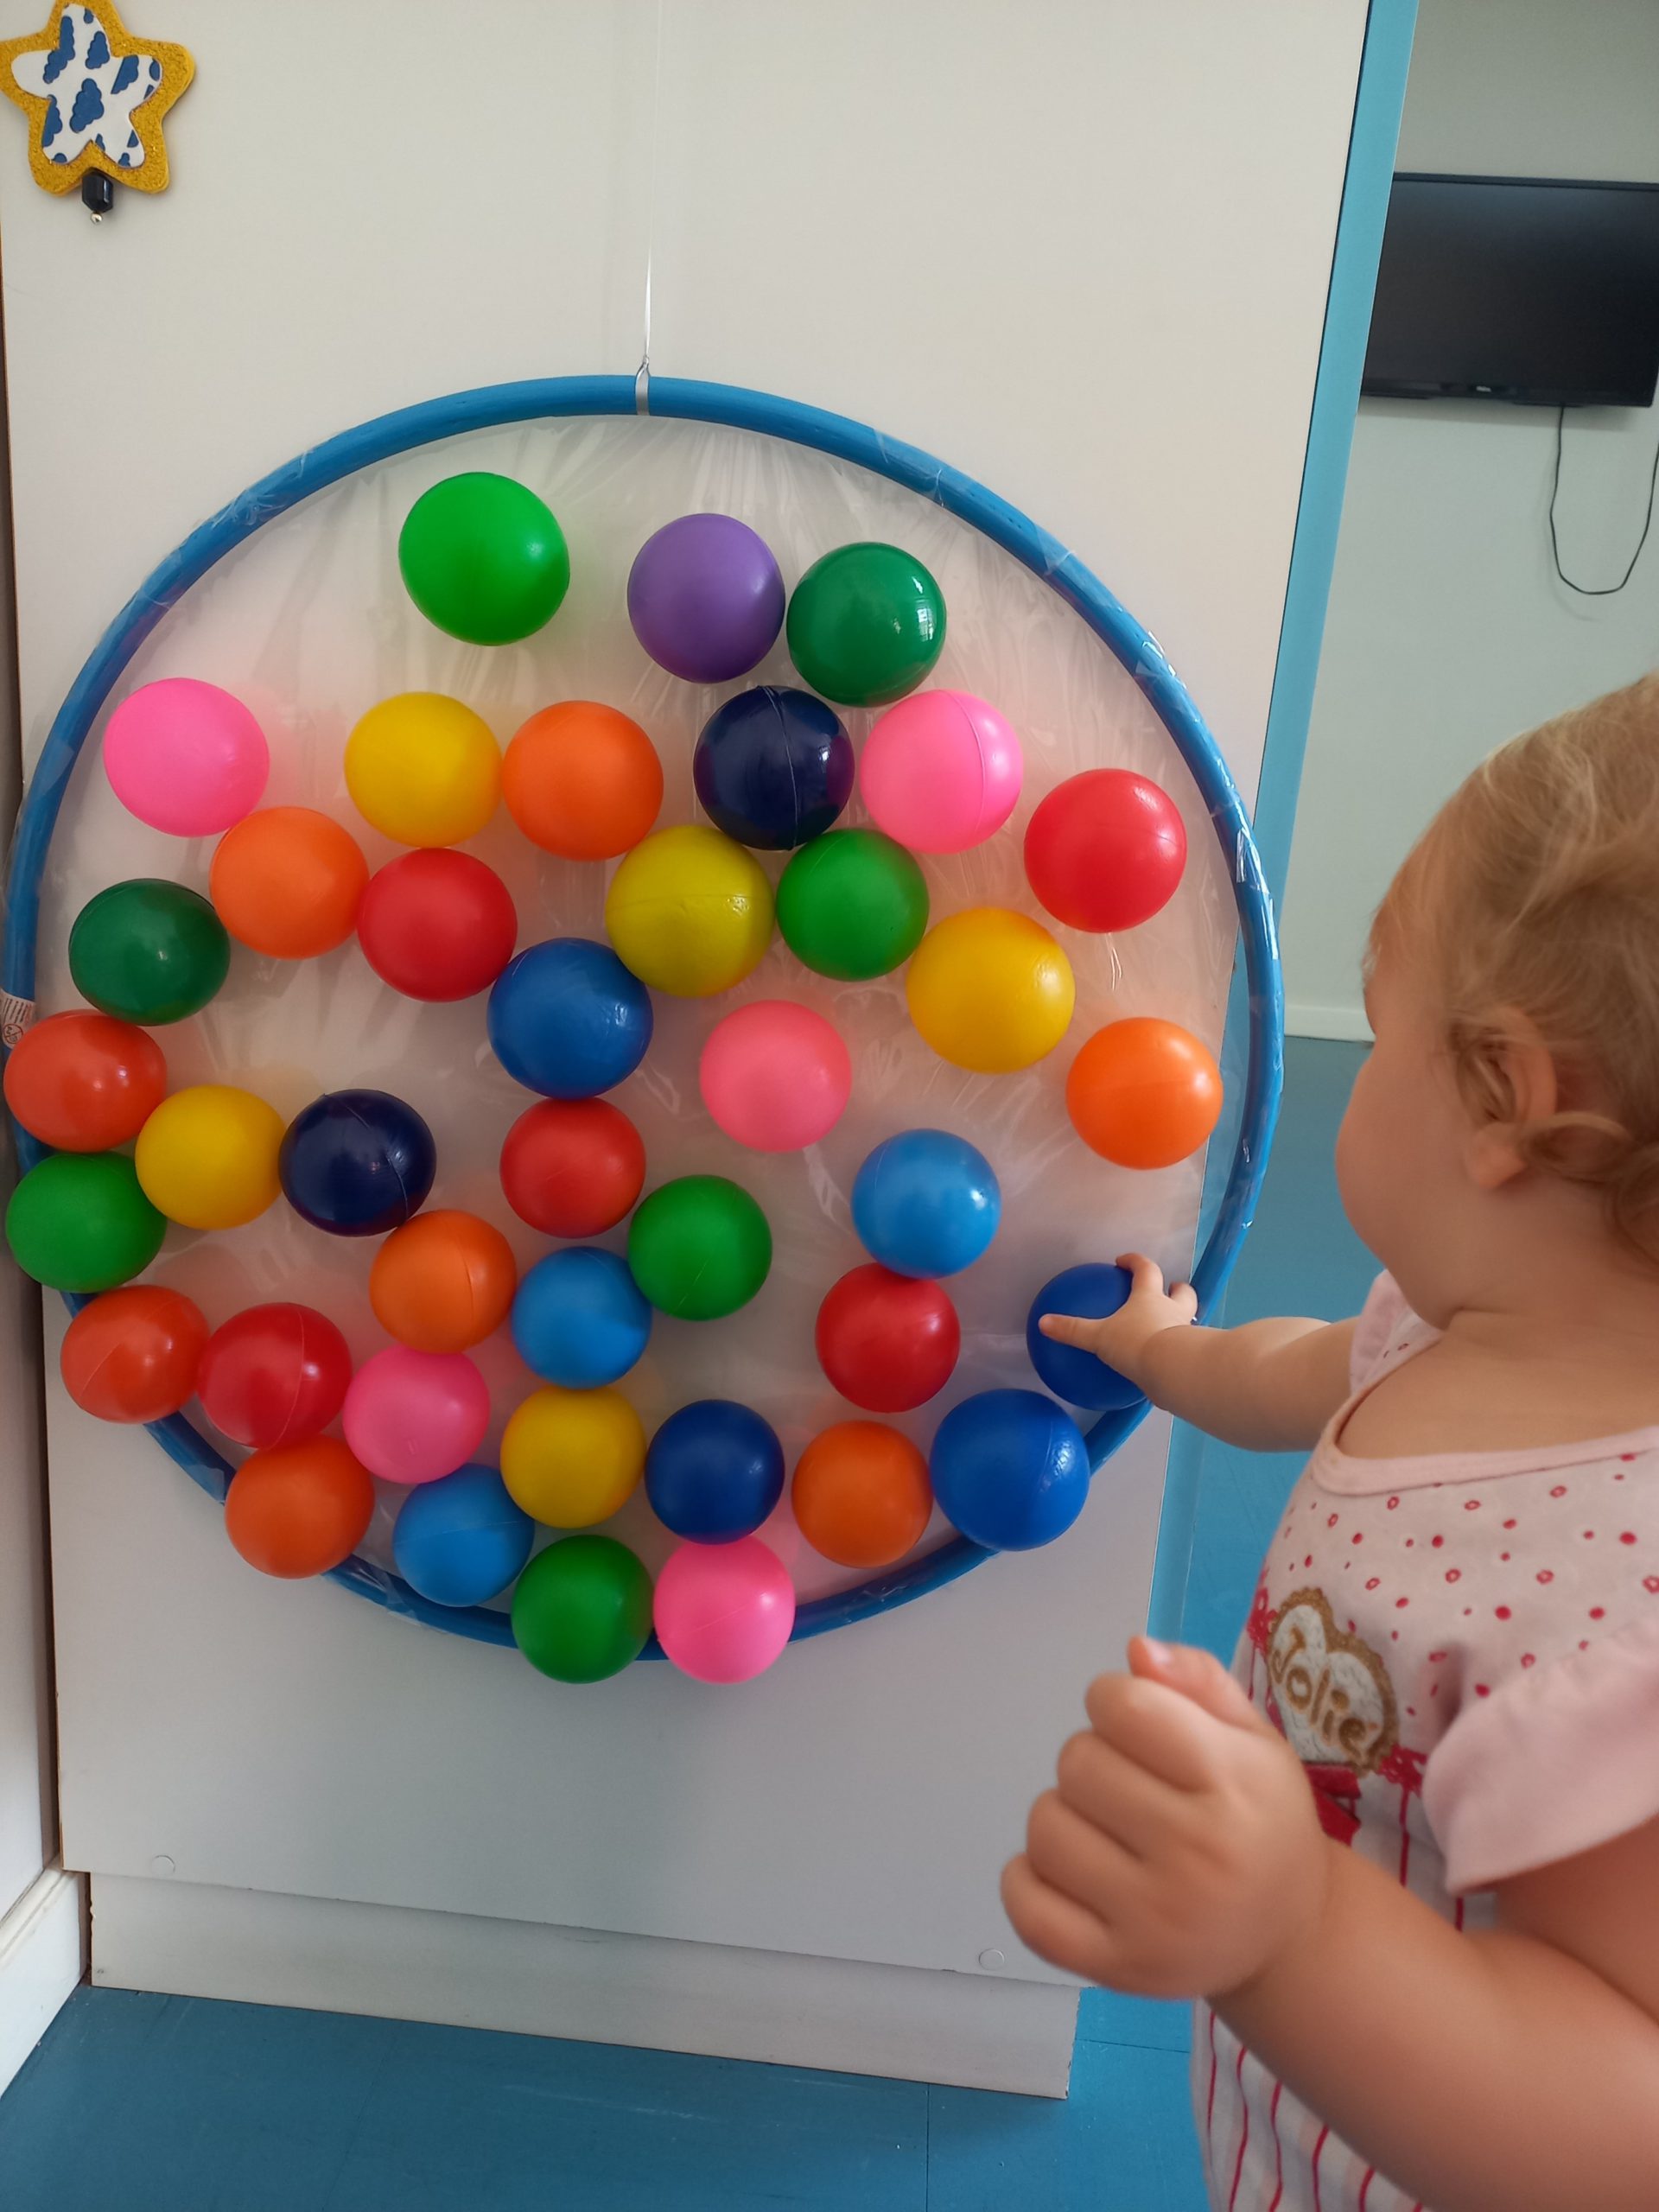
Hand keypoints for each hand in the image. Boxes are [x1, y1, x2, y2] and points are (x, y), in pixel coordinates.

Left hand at [1002, 1638, 1330, 2000]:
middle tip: (1130, 1783)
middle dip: (1093, 1756)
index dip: (1115, 1700)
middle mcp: (1196, 1855)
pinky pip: (1027, 1908)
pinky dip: (1027, 1880)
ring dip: (1064, 1813)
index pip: (1126, 1707)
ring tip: (1107, 1828)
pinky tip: (1069, 1871)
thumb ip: (1198, 1681)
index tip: (1137, 1723)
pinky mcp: (1115, 1968)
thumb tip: (1135, 1649)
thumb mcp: (1254, 1738)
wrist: (1289, 1937)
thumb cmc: (1262, 1820)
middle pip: (1078, 1761)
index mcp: (1234, 1786)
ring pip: (1045, 1826)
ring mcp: (1152, 1920)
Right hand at [1038, 1253, 1195, 1393]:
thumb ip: (1073, 1330)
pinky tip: (1164, 1362)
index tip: (1123, 1261)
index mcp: (1150, 1297)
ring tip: (1170, 1324)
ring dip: (1182, 1317)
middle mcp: (1173, 1309)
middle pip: (1181, 1292)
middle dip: (1175, 1287)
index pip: (1145, 1269)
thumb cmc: (1136, 1343)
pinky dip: (1176, 1350)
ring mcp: (1186, 1332)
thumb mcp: (1099, 1337)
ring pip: (1189, 1318)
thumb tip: (1043, 1323)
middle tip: (1168, 1287)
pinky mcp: (1190, 1356)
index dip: (1135, 1261)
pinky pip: (1184, 1350)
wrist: (1172, 1370)